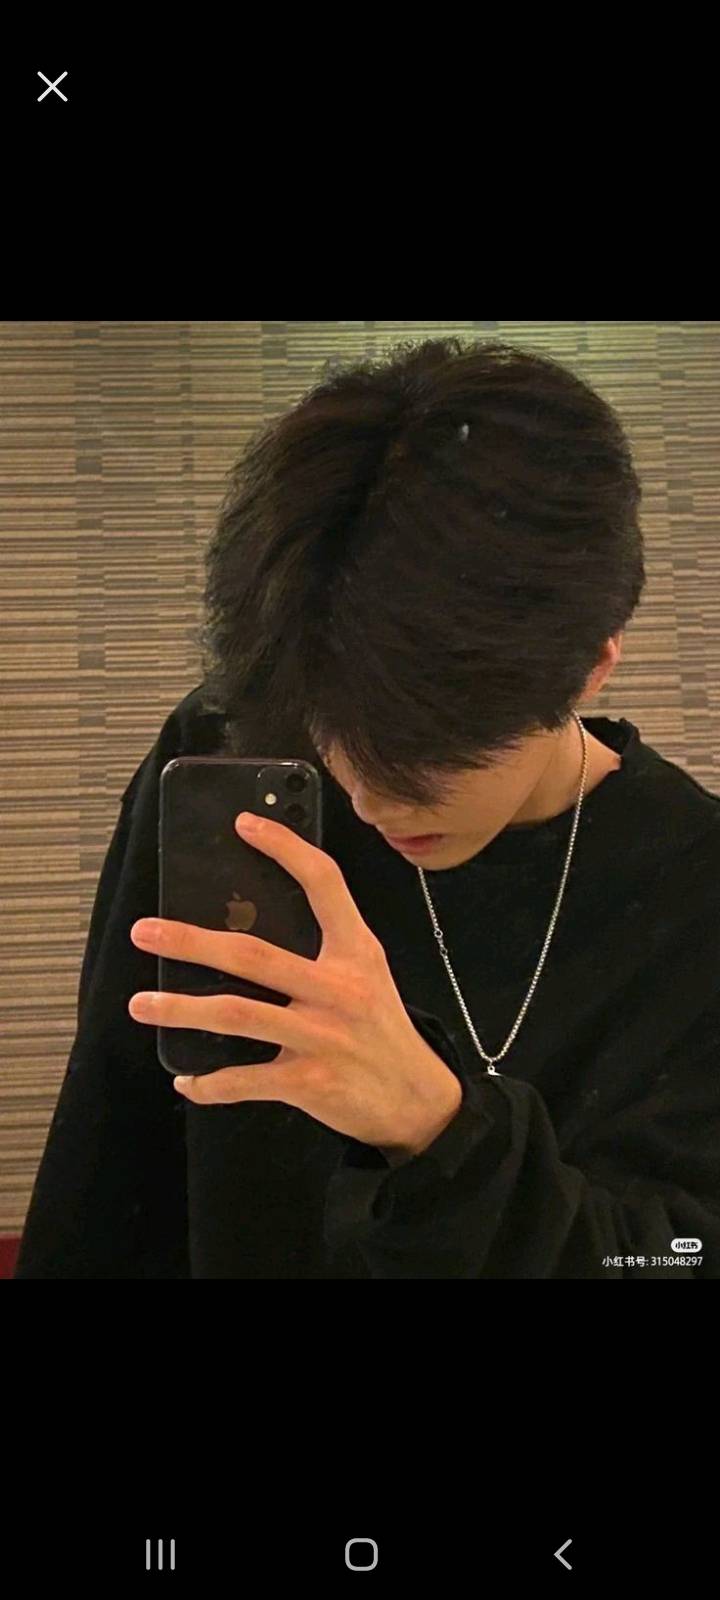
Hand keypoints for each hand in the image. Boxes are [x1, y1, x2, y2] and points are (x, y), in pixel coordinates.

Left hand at [129, 811, 462, 1156]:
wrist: (417, 1099)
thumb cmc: (380, 1030)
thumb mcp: (367, 976)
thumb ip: (323, 950)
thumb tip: (245, 929)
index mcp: (356, 953)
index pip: (324, 884)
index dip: (285, 848)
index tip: (245, 824)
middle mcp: (339, 989)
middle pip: (254, 954)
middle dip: (192, 942)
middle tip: (146, 932)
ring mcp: (323, 1036)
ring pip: (237, 1014)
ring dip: (182, 1009)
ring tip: (142, 1002)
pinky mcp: (310, 1081)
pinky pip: (246, 1079)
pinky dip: (209, 1082)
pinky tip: (186, 1079)